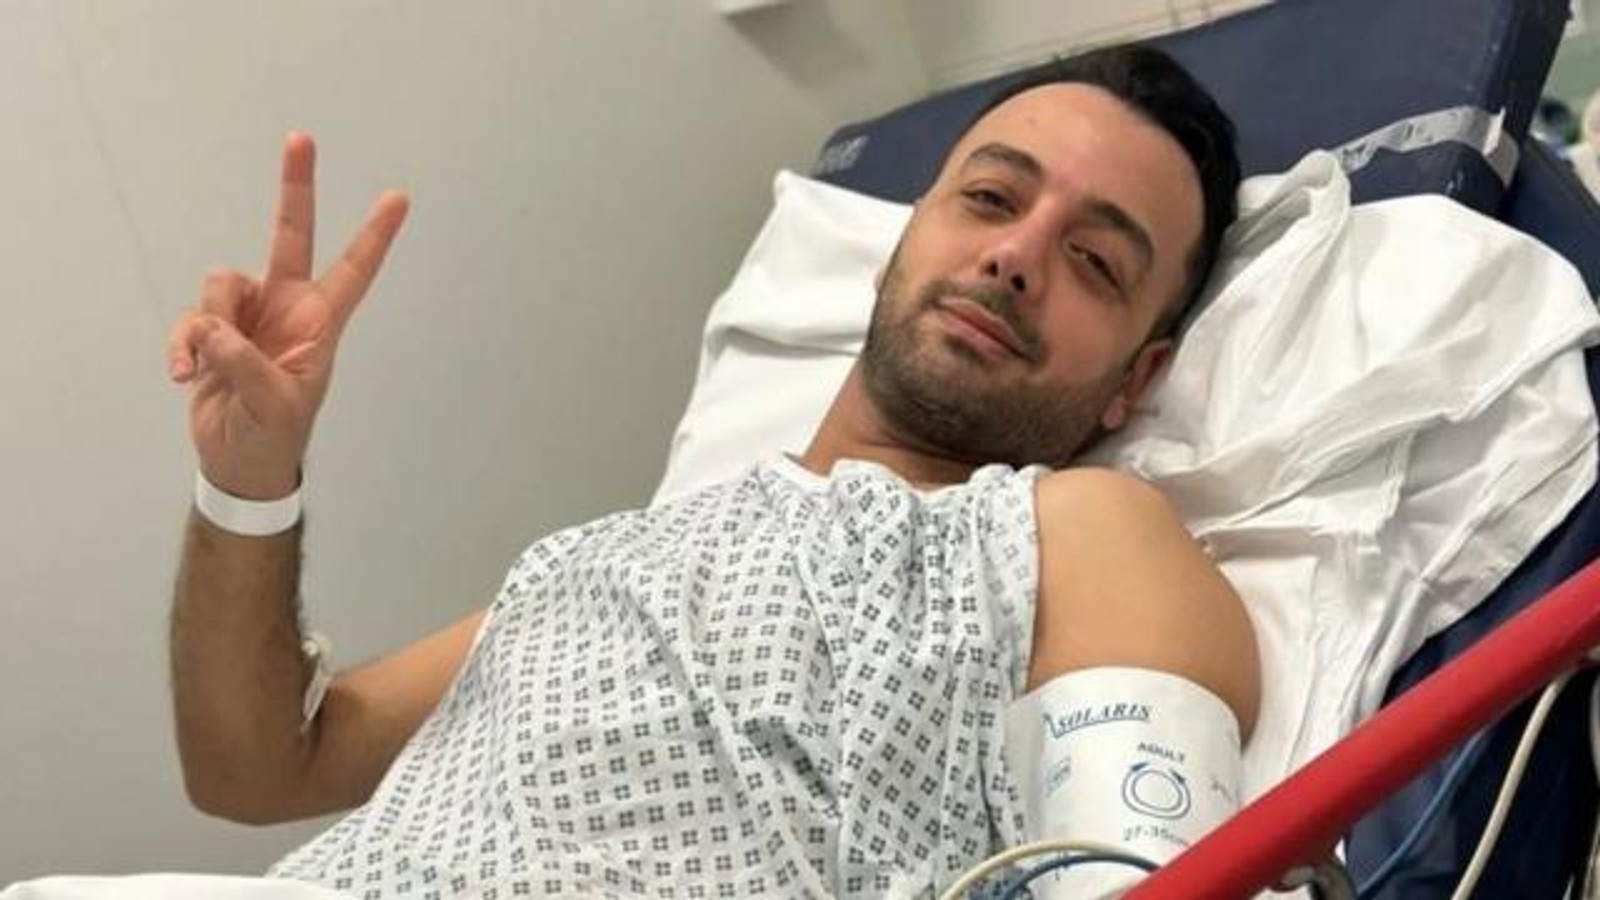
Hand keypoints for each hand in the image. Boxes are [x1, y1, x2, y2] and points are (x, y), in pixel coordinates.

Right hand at [168, 133, 408, 498]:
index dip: (375, 235)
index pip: (354, 270)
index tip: (399, 197)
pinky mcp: (210, 327)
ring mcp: (248, 313)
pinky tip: (181, 375)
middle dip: (295, 187)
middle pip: (290, 235)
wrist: (237, 459)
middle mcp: (287, 306)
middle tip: (301, 137)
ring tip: (207, 366)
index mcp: (321, 323)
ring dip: (207, 322)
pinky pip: (190, 317)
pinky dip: (180, 344)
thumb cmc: (274, 434)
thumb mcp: (273, 404)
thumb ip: (245, 362)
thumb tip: (213, 327)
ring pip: (222, 281)